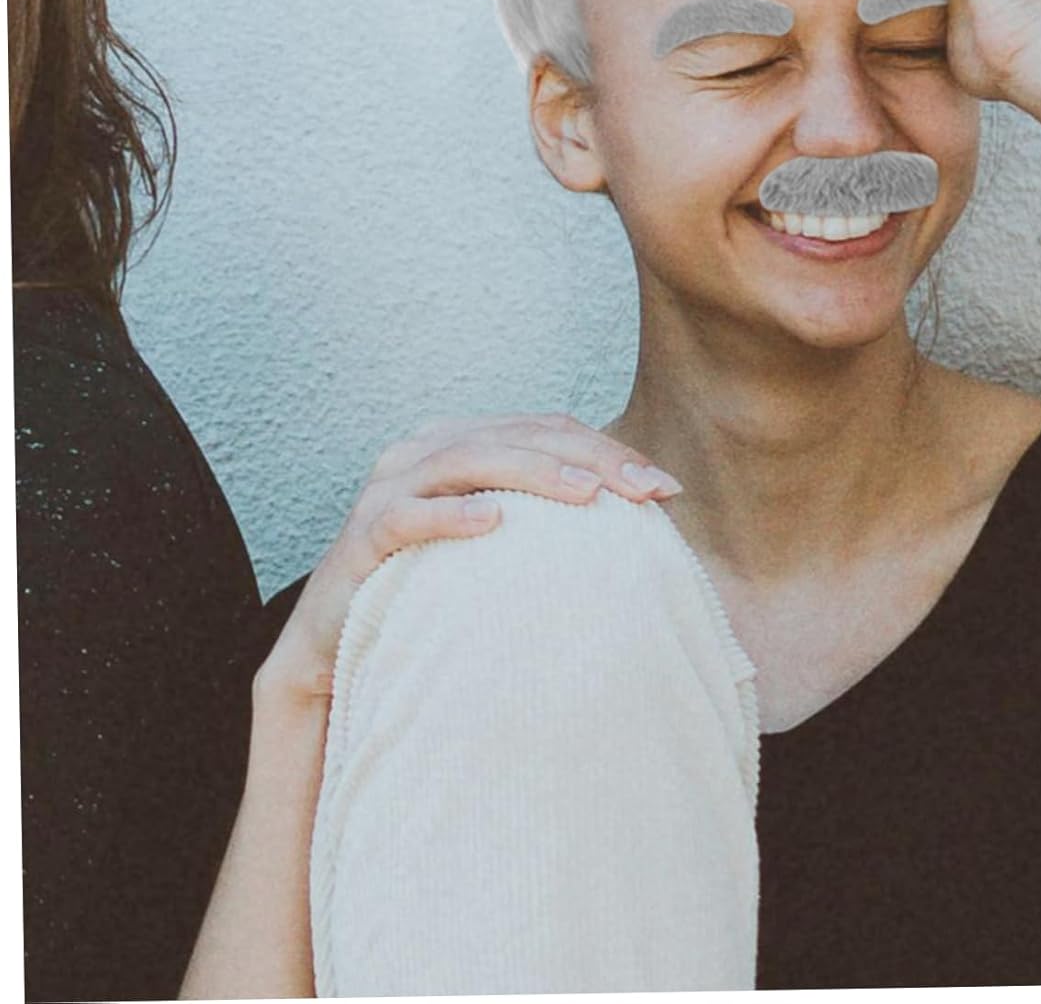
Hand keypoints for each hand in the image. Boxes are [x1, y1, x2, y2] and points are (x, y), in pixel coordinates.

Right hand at [256, 413, 681, 703]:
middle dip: (588, 457)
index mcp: (462, 443)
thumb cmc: (435, 594)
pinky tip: (494, 522)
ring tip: (587, 494)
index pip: (547, 430)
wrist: (338, 649)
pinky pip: (406, 515)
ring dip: (531, 472)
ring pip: (466, 459)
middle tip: (644, 490)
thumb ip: (556, 522)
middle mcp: (423, 451)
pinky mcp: (359, 537)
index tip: (665, 489)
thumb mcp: (503, 550)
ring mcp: (387, 488)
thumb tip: (649, 518)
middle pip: (516, 435)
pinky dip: (450, 515)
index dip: (609, 450)